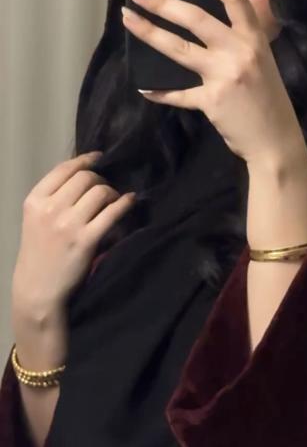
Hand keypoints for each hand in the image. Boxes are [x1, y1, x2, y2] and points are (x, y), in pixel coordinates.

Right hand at [12, 152, 135, 318]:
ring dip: (112, 193)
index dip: (85, 160)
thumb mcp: (35, 217)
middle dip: (99, 179)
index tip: (98, 158)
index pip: (64, 169)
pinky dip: (125, 203)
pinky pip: (113, 212)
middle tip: (104, 189)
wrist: (38, 288)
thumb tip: (85, 171)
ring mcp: (68, 224)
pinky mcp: (87, 239)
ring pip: (101, 191)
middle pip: (85, 178)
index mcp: (35, 200)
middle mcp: (50, 208)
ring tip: (113, 201)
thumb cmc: (38, 250)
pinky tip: (130, 201)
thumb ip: (54, 195)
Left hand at [122, 0, 305, 164]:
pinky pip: (178, 93)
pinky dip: (160, 92)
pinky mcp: (211, 100)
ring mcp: (225, 76)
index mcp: (255, 38)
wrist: (277, 141)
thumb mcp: (261, 61)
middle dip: (163, 2)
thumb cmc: (268, 99)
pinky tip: (144, 88)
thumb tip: (198, 23)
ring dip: (149, 32)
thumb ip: (235, 42)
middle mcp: (240, 52)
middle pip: (196, 18)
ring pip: (179, 48)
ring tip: (128, 18)